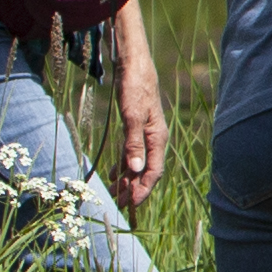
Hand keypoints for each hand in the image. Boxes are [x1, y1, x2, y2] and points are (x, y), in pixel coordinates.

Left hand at [113, 74, 169, 210]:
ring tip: (113, 193)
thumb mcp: (132, 116)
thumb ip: (134, 143)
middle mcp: (154, 139)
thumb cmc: (135, 88)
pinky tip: (114, 173)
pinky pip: (132, 153)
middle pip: (146, 171)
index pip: (153, 171)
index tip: (131, 205)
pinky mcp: (136, 128)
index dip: (143, 189)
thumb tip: (135, 170)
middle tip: (117, 204)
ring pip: (138, 164)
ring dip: (127, 179)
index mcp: (157, 138)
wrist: (134, 66)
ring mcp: (145, 135)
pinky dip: (123, 165)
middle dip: (133, 189)